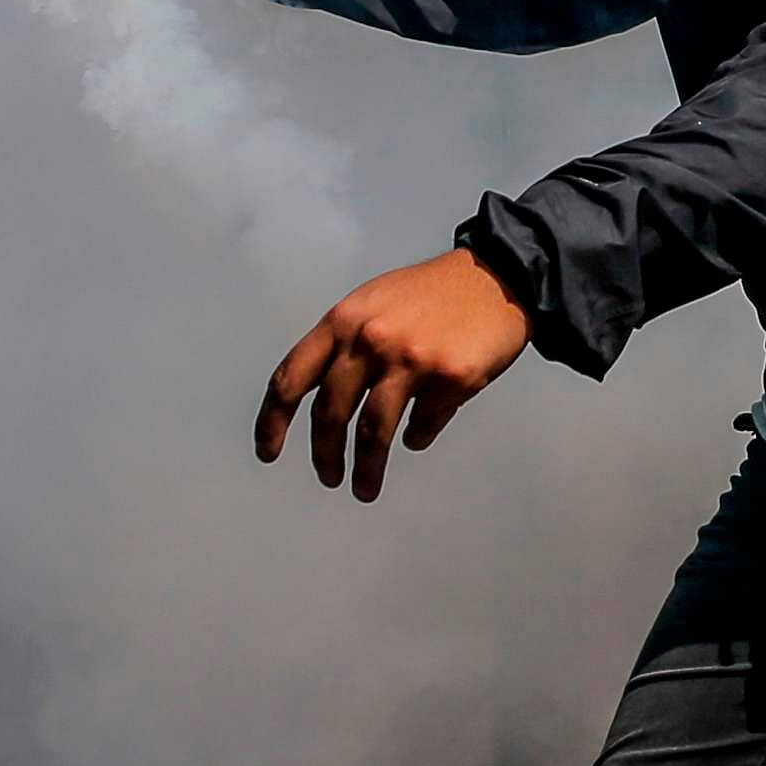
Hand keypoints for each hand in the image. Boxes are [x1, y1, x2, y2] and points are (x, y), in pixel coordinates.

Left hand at [256, 246, 534, 500]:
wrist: (498, 276)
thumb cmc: (432, 293)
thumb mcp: (373, 303)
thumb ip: (344, 345)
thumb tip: (328, 403)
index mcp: (343, 321)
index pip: (291, 379)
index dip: (272, 421)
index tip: (268, 451)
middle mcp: (370, 339)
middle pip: (329, 414)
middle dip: (325, 455)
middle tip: (328, 476)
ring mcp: (410, 359)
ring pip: (372, 432)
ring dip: (366, 470)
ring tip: (364, 489)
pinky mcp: (449, 377)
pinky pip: (422, 425)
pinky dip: (416, 438)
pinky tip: (417, 437)